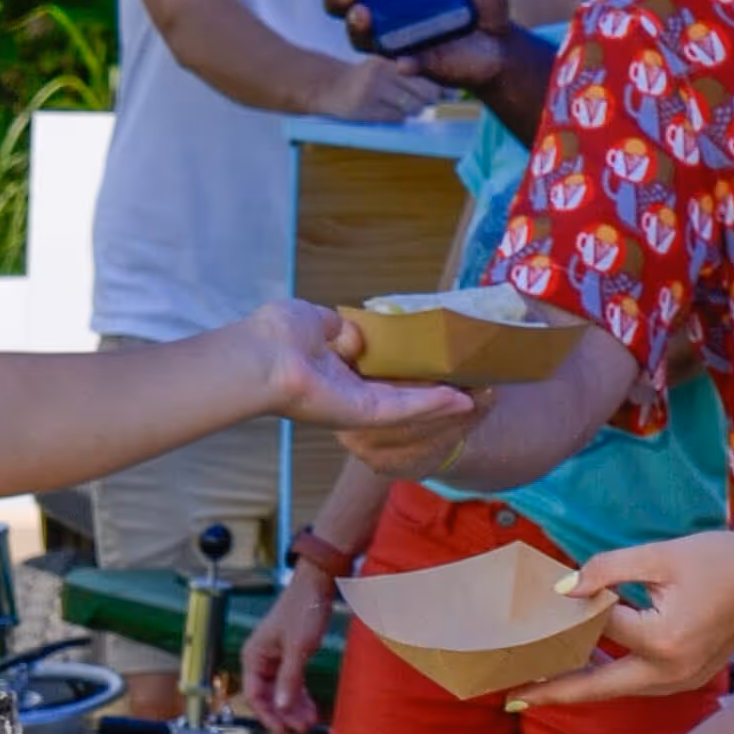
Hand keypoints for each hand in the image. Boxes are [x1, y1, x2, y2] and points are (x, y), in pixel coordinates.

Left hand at [227, 295, 479, 468]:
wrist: (260, 357)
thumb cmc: (277, 335)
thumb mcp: (312, 320)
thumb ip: (337, 327)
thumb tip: (354, 334)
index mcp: (330, 370)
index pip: (373, 372)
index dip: (400, 368)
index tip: (428, 361)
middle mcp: (345, 392)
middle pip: (395, 393)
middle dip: (428, 390)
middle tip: (462, 383)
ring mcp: (356, 406)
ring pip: (407, 406)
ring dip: (439, 401)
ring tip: (472, 396)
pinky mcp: (364, 413)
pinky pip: (404, 407)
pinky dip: (433, 403)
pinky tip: (461, 400)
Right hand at [235, 564, 332, 733]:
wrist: (317, 584)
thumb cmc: (304, 610)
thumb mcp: (298, 649)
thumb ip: (289, 680)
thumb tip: (281, 708)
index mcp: (254, 655)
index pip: (253, 695)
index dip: (268, 714)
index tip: (284, 728)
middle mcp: (260, 657)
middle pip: (267, 695)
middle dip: (285, 712)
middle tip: (303, 726)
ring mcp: (274, 656)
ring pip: (280, 689)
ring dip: (294, 705)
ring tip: (310, 719)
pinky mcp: (288, 653)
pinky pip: (290, 680)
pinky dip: (299, 693)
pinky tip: (310, 704)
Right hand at [299, 0, 511, 98]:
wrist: (502, 44)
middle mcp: (383, 7)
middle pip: (342, 1)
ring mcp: (394, 36)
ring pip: (359, 34)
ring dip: (355, 24)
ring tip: (363, 13)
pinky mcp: (414, 61)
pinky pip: (403, 62)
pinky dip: (405, 60)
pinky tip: (405, 60)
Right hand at [325, 48, 448, 123]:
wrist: (328, 87)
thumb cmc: (365, 78)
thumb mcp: (385, 65)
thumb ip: (412, 74)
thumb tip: (450, 93)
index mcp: (390, 57)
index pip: (425, 71)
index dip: (440, 84)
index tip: (451, 92)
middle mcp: (382, 70)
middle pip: (425, 90)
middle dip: (430, 99)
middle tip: (425, 100)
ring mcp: (373, 89)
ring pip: (413, 106)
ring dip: (415, 110)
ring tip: (405, 106)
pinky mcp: (365, 108)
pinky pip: (396, 117)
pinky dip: (399, 117)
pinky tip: (389, 111)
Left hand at [520, 529, 733, 707]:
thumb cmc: (727, 560)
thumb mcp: (665, 555)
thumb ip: (609, 570)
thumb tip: (563, 589)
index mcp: (661, 640)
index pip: (596, 627)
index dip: (566, 610)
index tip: (532, 604)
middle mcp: (668, 673)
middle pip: (595, 688)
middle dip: (551, 692)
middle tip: (510, 699)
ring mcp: (679, 682)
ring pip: (615, 689)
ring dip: (578, 685)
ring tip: (536, 685)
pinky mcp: (685, 680)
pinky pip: (635, 683)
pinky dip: (606, 675)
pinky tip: (582, 667)